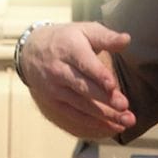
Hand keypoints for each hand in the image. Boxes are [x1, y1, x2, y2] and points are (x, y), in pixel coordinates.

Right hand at [21, 22, 136, 138]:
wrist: (31, 51)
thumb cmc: (67, 39)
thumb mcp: (84, 31)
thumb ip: (106, 37)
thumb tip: (127, 39)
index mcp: (69, 48)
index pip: (84, 63)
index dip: (98, 75)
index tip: (112, 85)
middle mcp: (59, 69)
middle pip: (83, 86)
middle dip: (104, 98)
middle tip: (124, 106)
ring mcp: (54, 88)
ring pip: (80, 104)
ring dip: (103, 114)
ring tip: (125, 120)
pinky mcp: (53, 102)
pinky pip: (74, 115)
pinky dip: (94, 122)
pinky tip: (112, 126)